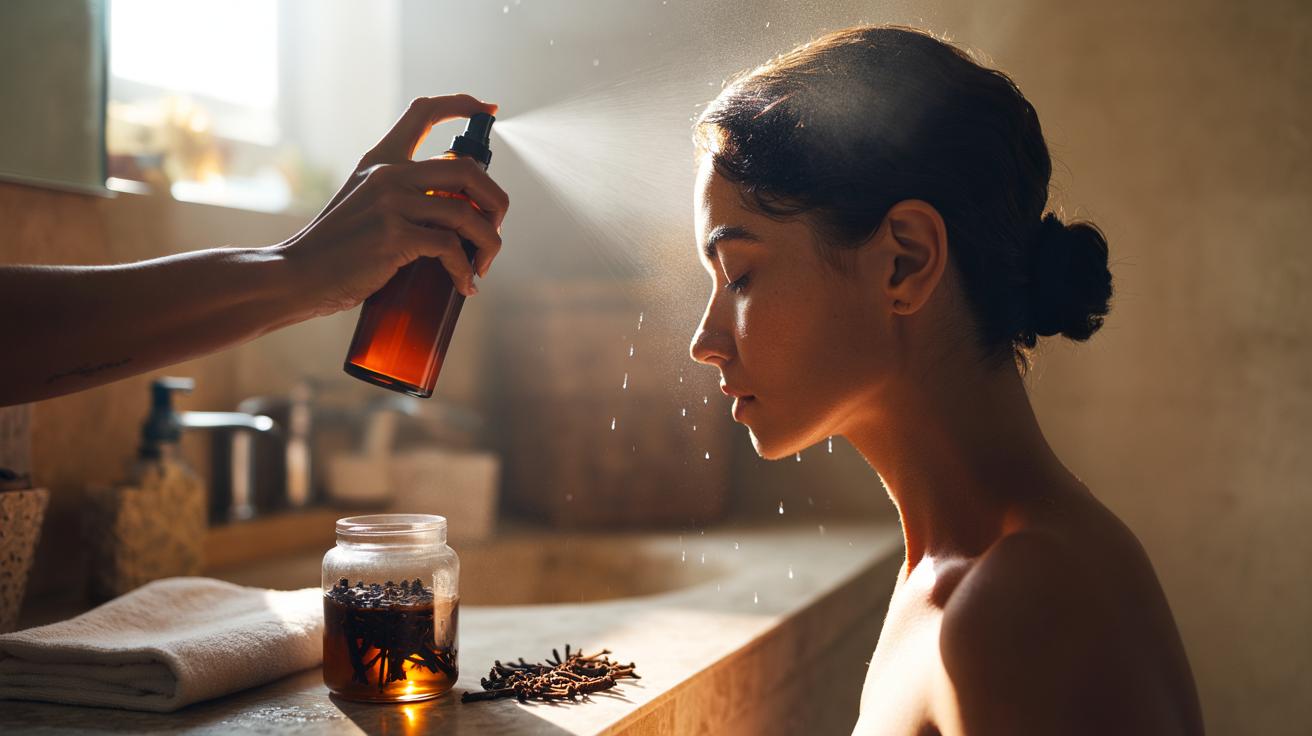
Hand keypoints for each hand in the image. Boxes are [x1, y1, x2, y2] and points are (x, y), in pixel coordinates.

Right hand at [277, 95, 509, 317]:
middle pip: (468, 169)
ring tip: (484, 265)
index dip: (461, 104)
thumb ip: (401, 194)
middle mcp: (388, 175)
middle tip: (496, 228)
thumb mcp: (364, 203)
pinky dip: (466, 270)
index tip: (489, 110)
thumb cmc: (337, 248)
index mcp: (380, 160)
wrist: (297, 275)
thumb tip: (454, 205)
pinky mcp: (394, 237)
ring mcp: (391, 205)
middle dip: (497, 200)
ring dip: (489, 243)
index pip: (423, 112)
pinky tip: (466, 285)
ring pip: (468, 214)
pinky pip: (451, 248)